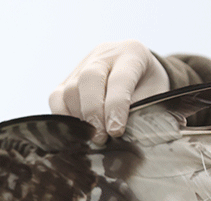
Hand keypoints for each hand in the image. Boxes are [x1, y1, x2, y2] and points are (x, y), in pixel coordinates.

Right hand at [49, 40, 169, 143]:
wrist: (139, 74)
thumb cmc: (148, 88)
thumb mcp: (154, 95)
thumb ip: (139, 109)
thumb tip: (117, 132)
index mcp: (131, 53)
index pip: (119, 79)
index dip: (116, 106)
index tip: (116, 131)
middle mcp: (104, 54)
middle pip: (88, 79)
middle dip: (92, 112)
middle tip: (100, 137)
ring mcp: (81, 65)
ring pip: (69, 90)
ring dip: (78, 117)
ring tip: (92, 136)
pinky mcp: (66, 80)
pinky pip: (56, 98)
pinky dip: (62, 116)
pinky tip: (76, 130)